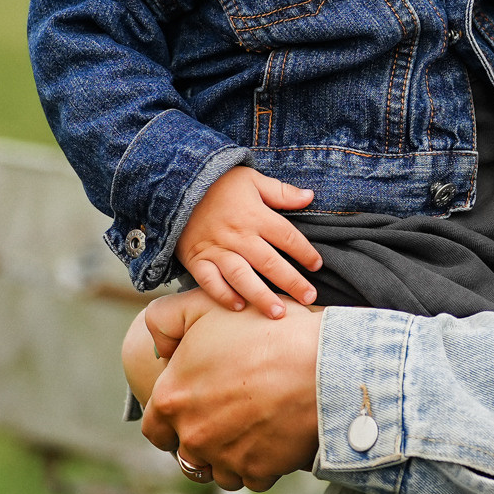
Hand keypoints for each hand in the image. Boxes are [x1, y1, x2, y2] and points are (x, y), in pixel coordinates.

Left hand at [139, 290, 322, 489]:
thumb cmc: (266, 328)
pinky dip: (262, 464)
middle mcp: (192, 435)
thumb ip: (164, 319)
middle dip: (203, 440)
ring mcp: (225, 457)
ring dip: (230, 457)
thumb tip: (156, 346)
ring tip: (253, 429)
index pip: (154, 428)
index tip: (191, 410)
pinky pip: (253, 478)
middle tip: (227, 417)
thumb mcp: (204, 306)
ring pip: (219, 471)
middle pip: (188, 453)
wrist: (323, 360)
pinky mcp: (258, 471)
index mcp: (171, 398)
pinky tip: (274, 438)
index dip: (170, 420)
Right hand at [180, 164, 322, 316]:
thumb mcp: (252, 179)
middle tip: (309, 298)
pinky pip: (210, 282)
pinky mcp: (197, 259)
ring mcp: (216, 249)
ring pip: (242, 277)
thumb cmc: (219, 183)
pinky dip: (223, 296)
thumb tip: (310, 196)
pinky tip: (239, 307)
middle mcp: (238, 235)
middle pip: (269, 263)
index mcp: (255, 215)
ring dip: (261, 297)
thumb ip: (281, 191)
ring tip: (278, 313)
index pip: (288, 237)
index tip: (317, 265)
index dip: (305, 252)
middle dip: (292, 282)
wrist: (176, 185)